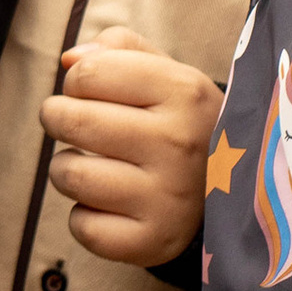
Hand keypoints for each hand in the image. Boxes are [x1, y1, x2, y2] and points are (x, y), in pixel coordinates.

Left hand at [43, 26, 221, 265]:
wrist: (232, 190)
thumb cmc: (180, 122)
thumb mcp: (166, 72)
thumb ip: (116, 49)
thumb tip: (69, 61)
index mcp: (184, 92)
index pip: (87, 74)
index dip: (78, 81)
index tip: (93, 92)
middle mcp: (180, 143)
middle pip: (70, 121)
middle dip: (59, 118)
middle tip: (76, 125)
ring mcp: (169, 196)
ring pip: (69, 174)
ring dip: (68, 168)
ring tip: (95, 165)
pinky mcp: (155, 241)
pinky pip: (82, 226)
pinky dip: (84, 217)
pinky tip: (110, 205)